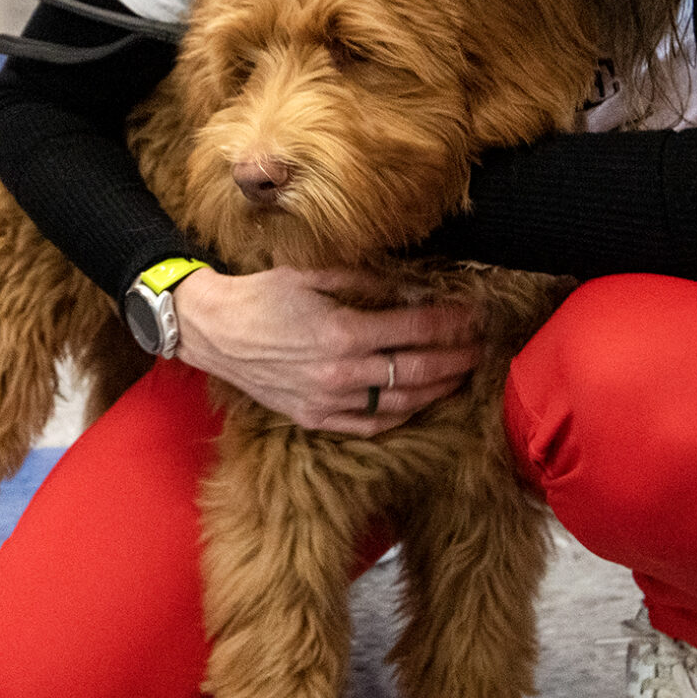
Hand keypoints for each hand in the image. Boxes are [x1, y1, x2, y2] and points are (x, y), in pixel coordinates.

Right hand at [173, 267, 480, 438]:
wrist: (214, 332)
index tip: (473, 314)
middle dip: (457, 357)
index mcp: (343, 331)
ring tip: (461, 374)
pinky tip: (420, 401)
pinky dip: (402, 414)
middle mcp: (341, 372)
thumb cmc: (261, 296)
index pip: (416, 328)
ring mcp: (329, 400)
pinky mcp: (316, 418)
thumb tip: (412, 285)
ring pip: (402, 400)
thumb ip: (366, 281)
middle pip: (418, 369)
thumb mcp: (312, 274)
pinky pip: (371, 423)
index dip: (451, 321)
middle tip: (482, 346)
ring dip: (439, 387)